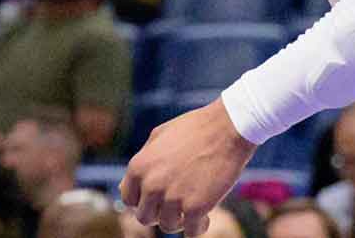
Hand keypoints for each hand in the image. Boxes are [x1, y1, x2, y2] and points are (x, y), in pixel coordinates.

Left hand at [121, 98, 255, 236]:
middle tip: (177, 203)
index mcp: (138, 167)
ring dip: (180, 220)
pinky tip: (206, 216)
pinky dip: (199, 227)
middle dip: (160, 212)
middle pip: (145, 217)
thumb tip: (126, 187)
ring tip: (193, 207)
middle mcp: (151, 185)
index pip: (128, 199)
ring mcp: (173, 198)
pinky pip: (191, 232)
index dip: (144, 200)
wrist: (228, 127)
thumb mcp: (159, 137)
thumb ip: (143, 161)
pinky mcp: (196, 208)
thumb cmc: (195, 128)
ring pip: (168, 226)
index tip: (158, 198)